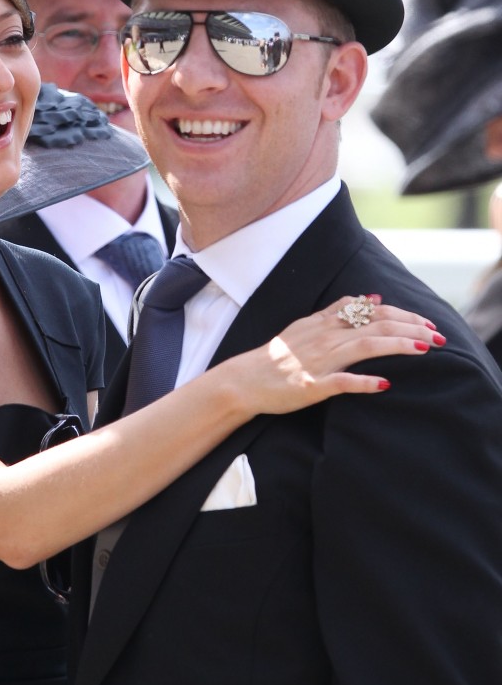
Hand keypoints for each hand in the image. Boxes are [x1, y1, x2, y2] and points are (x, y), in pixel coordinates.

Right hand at [230, 295, 441, 416]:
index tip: (428, 323)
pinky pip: (340, 383)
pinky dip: (363, 382)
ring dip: (397, 347)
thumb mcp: (307, 324)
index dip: (404, 316)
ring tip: (425, 349)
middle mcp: (325, 338)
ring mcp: (318, 362)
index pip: (372, 313)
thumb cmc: (278, 355)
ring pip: (363, 347)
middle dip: (410, 329)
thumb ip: (339, 311)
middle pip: (375, 326)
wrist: (246, 379)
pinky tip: (385, 384)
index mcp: (325, 323)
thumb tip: (372, 298)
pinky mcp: (312, 386)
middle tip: (438, 336)